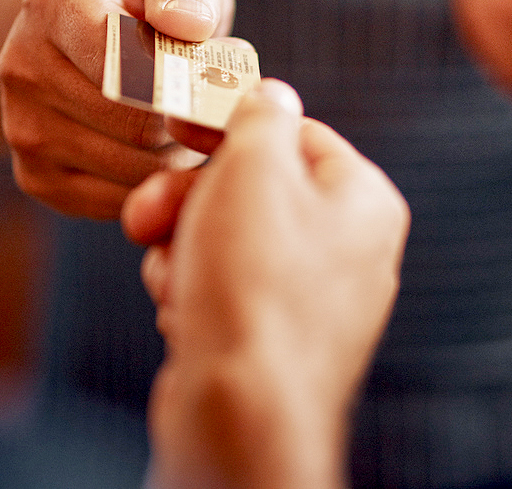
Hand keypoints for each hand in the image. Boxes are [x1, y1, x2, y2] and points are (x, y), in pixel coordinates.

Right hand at [0, 0, 235, 217]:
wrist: (83, 42)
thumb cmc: (148, 6)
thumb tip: (189, 25)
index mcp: (54, 4)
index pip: (123, 64)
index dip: (178, 81)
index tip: (205, 77)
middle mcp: (22, 66)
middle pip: (135, 126)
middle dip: (185, 123)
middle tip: (205, 107)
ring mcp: (22, 128)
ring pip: (132, 170)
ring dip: (176, 158)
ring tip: (184, 126)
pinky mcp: (35, 178)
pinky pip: (117, 202)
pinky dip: (153, 186)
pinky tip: (161, 154)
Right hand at [124, 80, 408, 488]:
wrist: (240, 414)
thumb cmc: (254, 286)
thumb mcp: (255, 168)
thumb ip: (263, 117)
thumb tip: (271, 96)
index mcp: (364, 201)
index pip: (299, 134)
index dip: (233, 131)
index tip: (181, 133)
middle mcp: (351, 252)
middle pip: (257, 192)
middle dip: (191, 201)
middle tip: (146, 213)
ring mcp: (314, 303)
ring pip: (229, 243)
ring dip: (183, 251)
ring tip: (172, 277)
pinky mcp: (273, 343)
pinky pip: (223, 293)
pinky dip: (192, 296)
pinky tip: (183, 314)